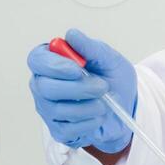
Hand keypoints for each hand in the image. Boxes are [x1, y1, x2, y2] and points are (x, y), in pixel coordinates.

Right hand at [27, 28, 137, 152]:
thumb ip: (90, 47)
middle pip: (44, 87)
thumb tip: (72, 34)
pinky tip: (98, 116)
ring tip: (105, 102)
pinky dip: (89, 122)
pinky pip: (67, 129)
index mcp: (52, 61)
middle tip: (102, 87)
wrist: (126, 106)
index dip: (54, 65)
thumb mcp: (109, 59)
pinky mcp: (58, 129)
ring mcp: (49, 109)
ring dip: (88, 106)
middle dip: (78, 88)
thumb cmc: (113, 79)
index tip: (77, 69)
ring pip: (57, 109)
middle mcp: (44, 84)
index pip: (37, 60)